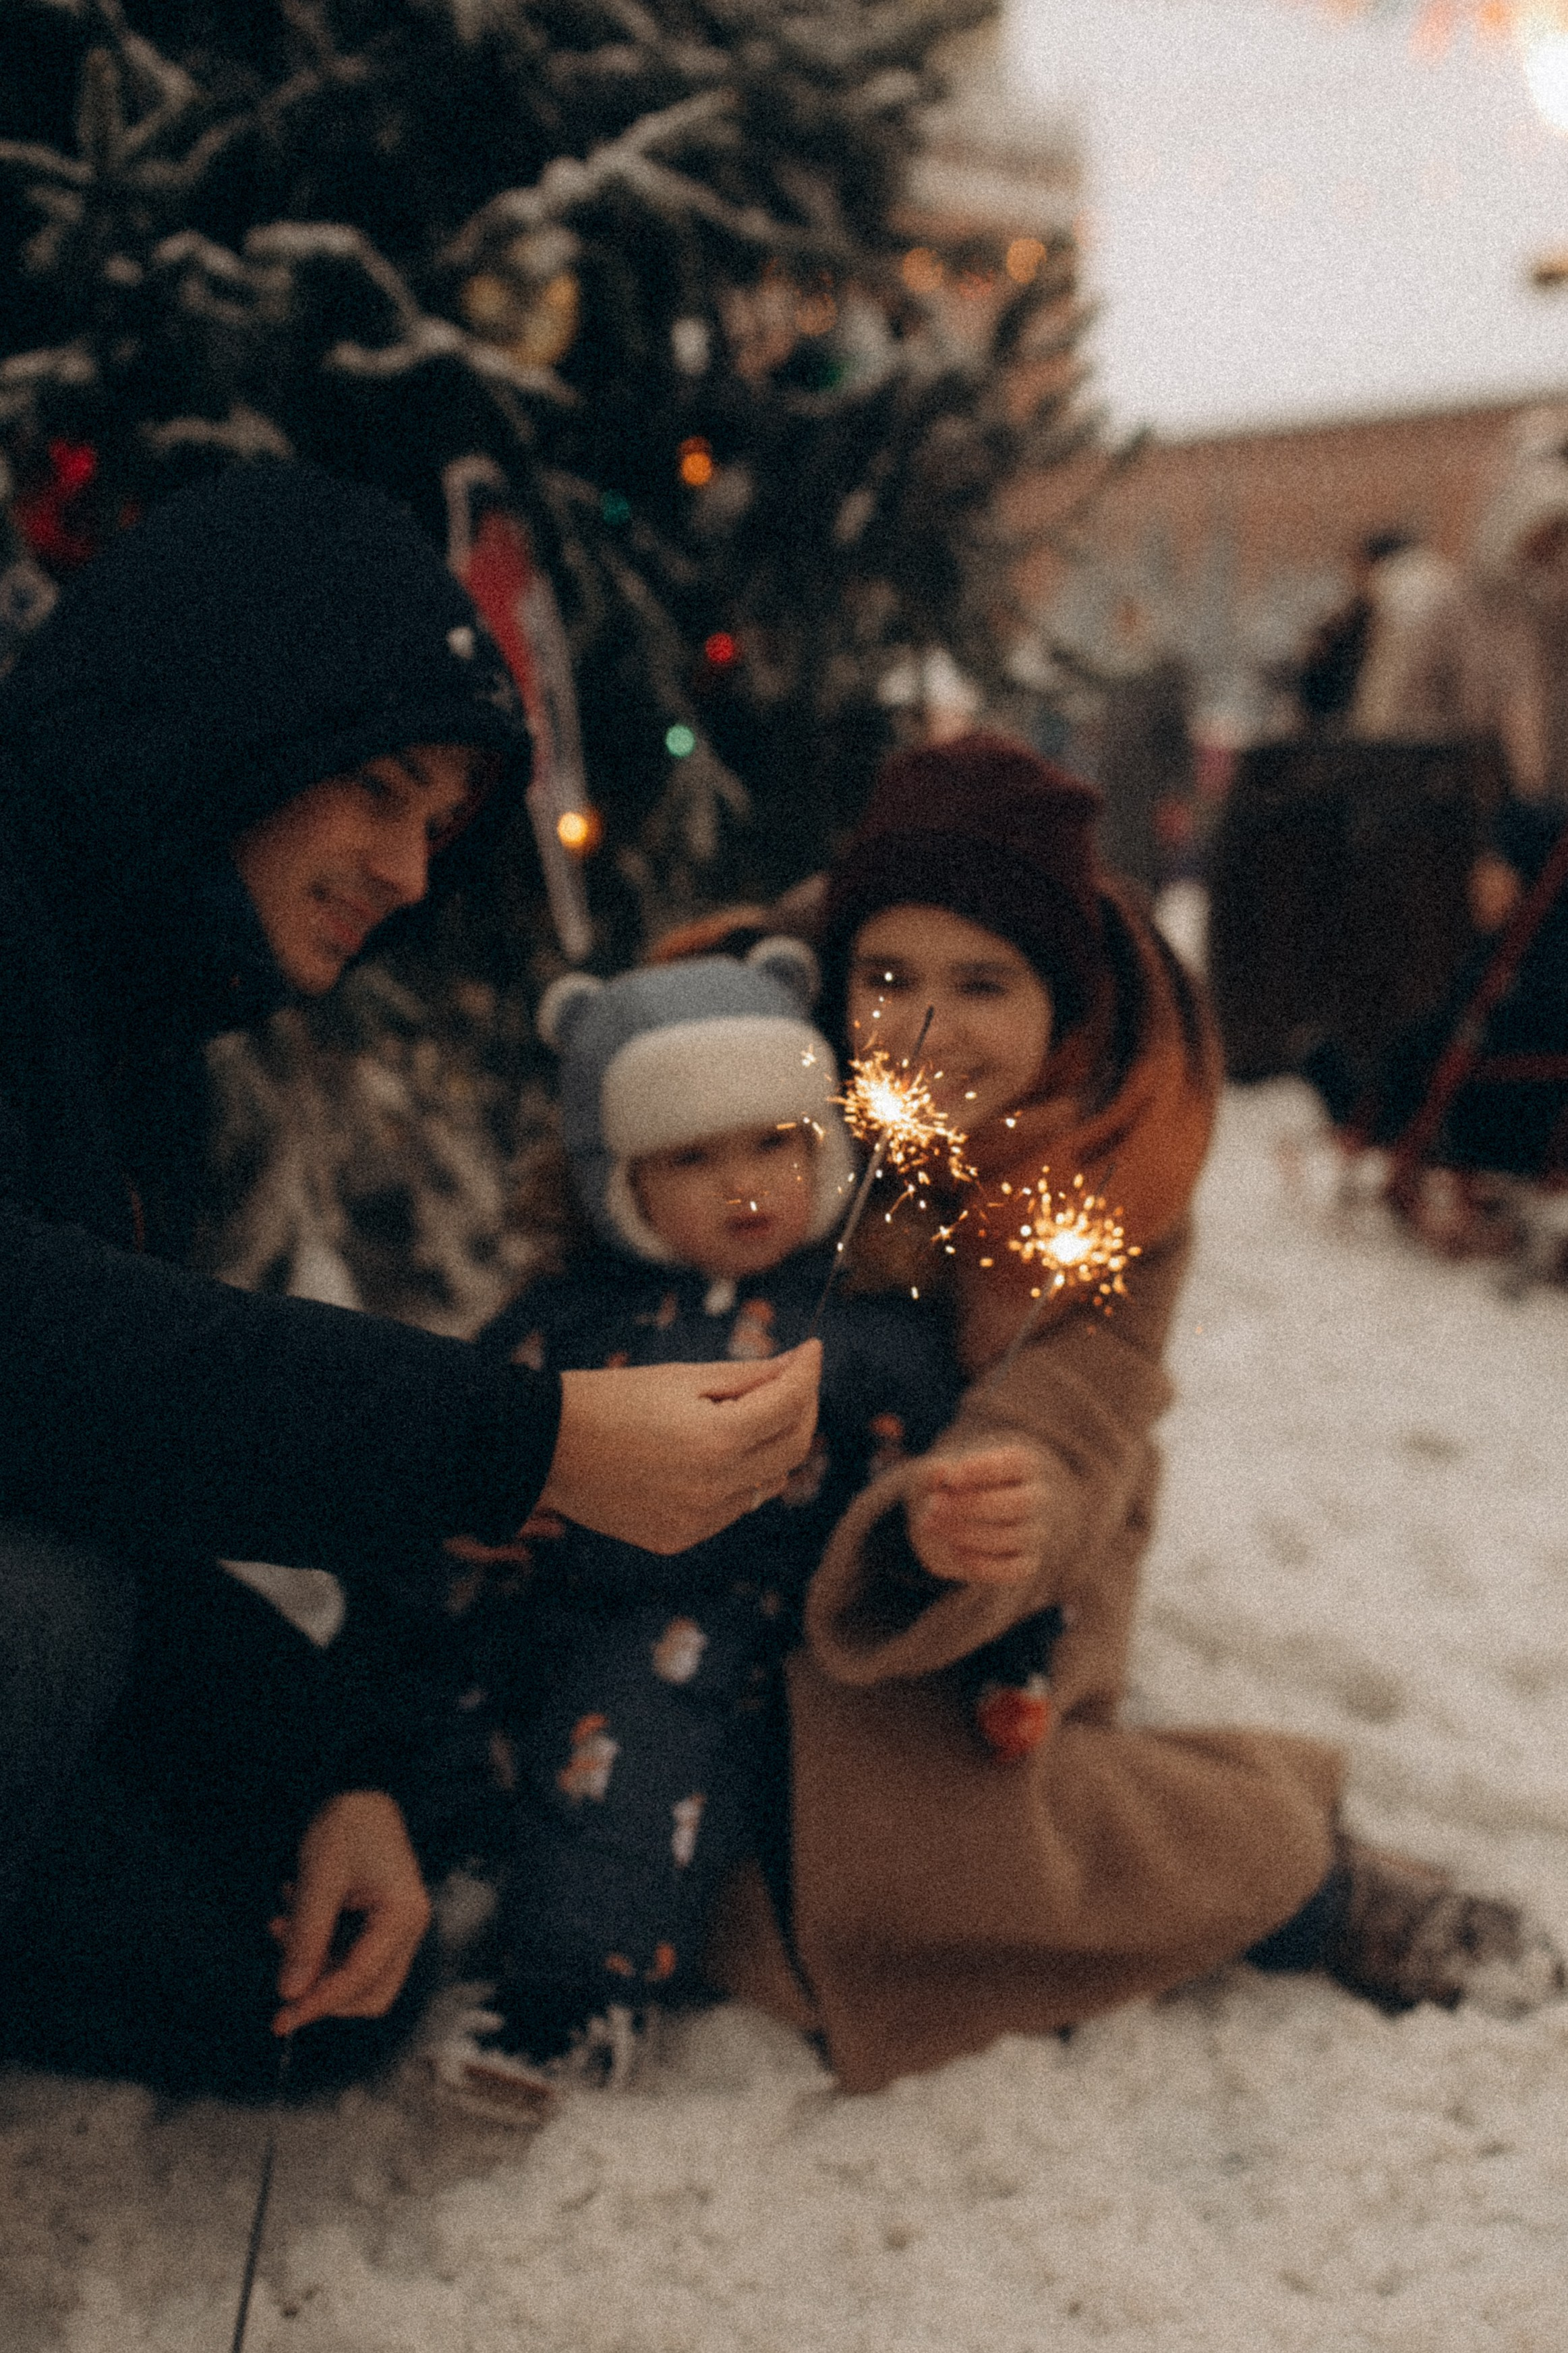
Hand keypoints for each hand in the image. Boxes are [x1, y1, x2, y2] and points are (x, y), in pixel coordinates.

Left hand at [271, 1790, 431, 2035]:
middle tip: (282, 1983)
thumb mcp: (320, 1878)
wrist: (360, 1785)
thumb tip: (289, 1993)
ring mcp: (399, 1925)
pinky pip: (353, 1953)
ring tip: (280, 1926)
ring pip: (359, 1977)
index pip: (360, 1978)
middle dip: (323, 1992)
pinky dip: (320, 1946)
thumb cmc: (347, 1825)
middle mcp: (409, 1927)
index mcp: (402, 1915)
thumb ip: (306, 1937)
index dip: (318, 2002)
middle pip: (369, 1990)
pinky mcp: (383, 1920)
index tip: (281, 2018)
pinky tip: (292, 1915)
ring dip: (317, 1966)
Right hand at [540, 1340, 820, 1553]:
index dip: (807, 1372)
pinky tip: (705, 1455)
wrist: (544, 1448)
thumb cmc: (610, 1400)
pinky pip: (731, 1508)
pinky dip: (735, 1479)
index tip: (811, 1351)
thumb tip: (797, 1365)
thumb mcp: (681, 1377)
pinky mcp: (678, 1539)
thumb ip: (748, 1376)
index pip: (791, 1405)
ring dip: (768, 1447)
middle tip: (791, 1381)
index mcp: (716, 1440)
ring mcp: (698, 1520)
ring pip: (766, 1483)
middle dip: (801, 1409)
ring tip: (740, 1416)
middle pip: (793, 1449)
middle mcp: (715, 1488)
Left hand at [906, 1445, 1048, 1583]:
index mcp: (1023, 1466)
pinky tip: (955, 1552)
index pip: (1018, 1463)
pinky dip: (981, 1564)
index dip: (985, 1470)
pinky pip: (1011, 1571)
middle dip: (971, 1506)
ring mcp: (1035, 1533)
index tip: (951, 1479)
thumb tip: (940, 1473)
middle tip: (933, 1507)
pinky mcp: (1026, 1563)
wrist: (949, 1523)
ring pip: (1011, 1537)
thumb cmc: (949, 1489)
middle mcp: (1037, 1498)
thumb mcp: (936, 1476)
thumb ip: (934, 1472)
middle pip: (1020, 1503)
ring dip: (965, 1534)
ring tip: (932, 1526)